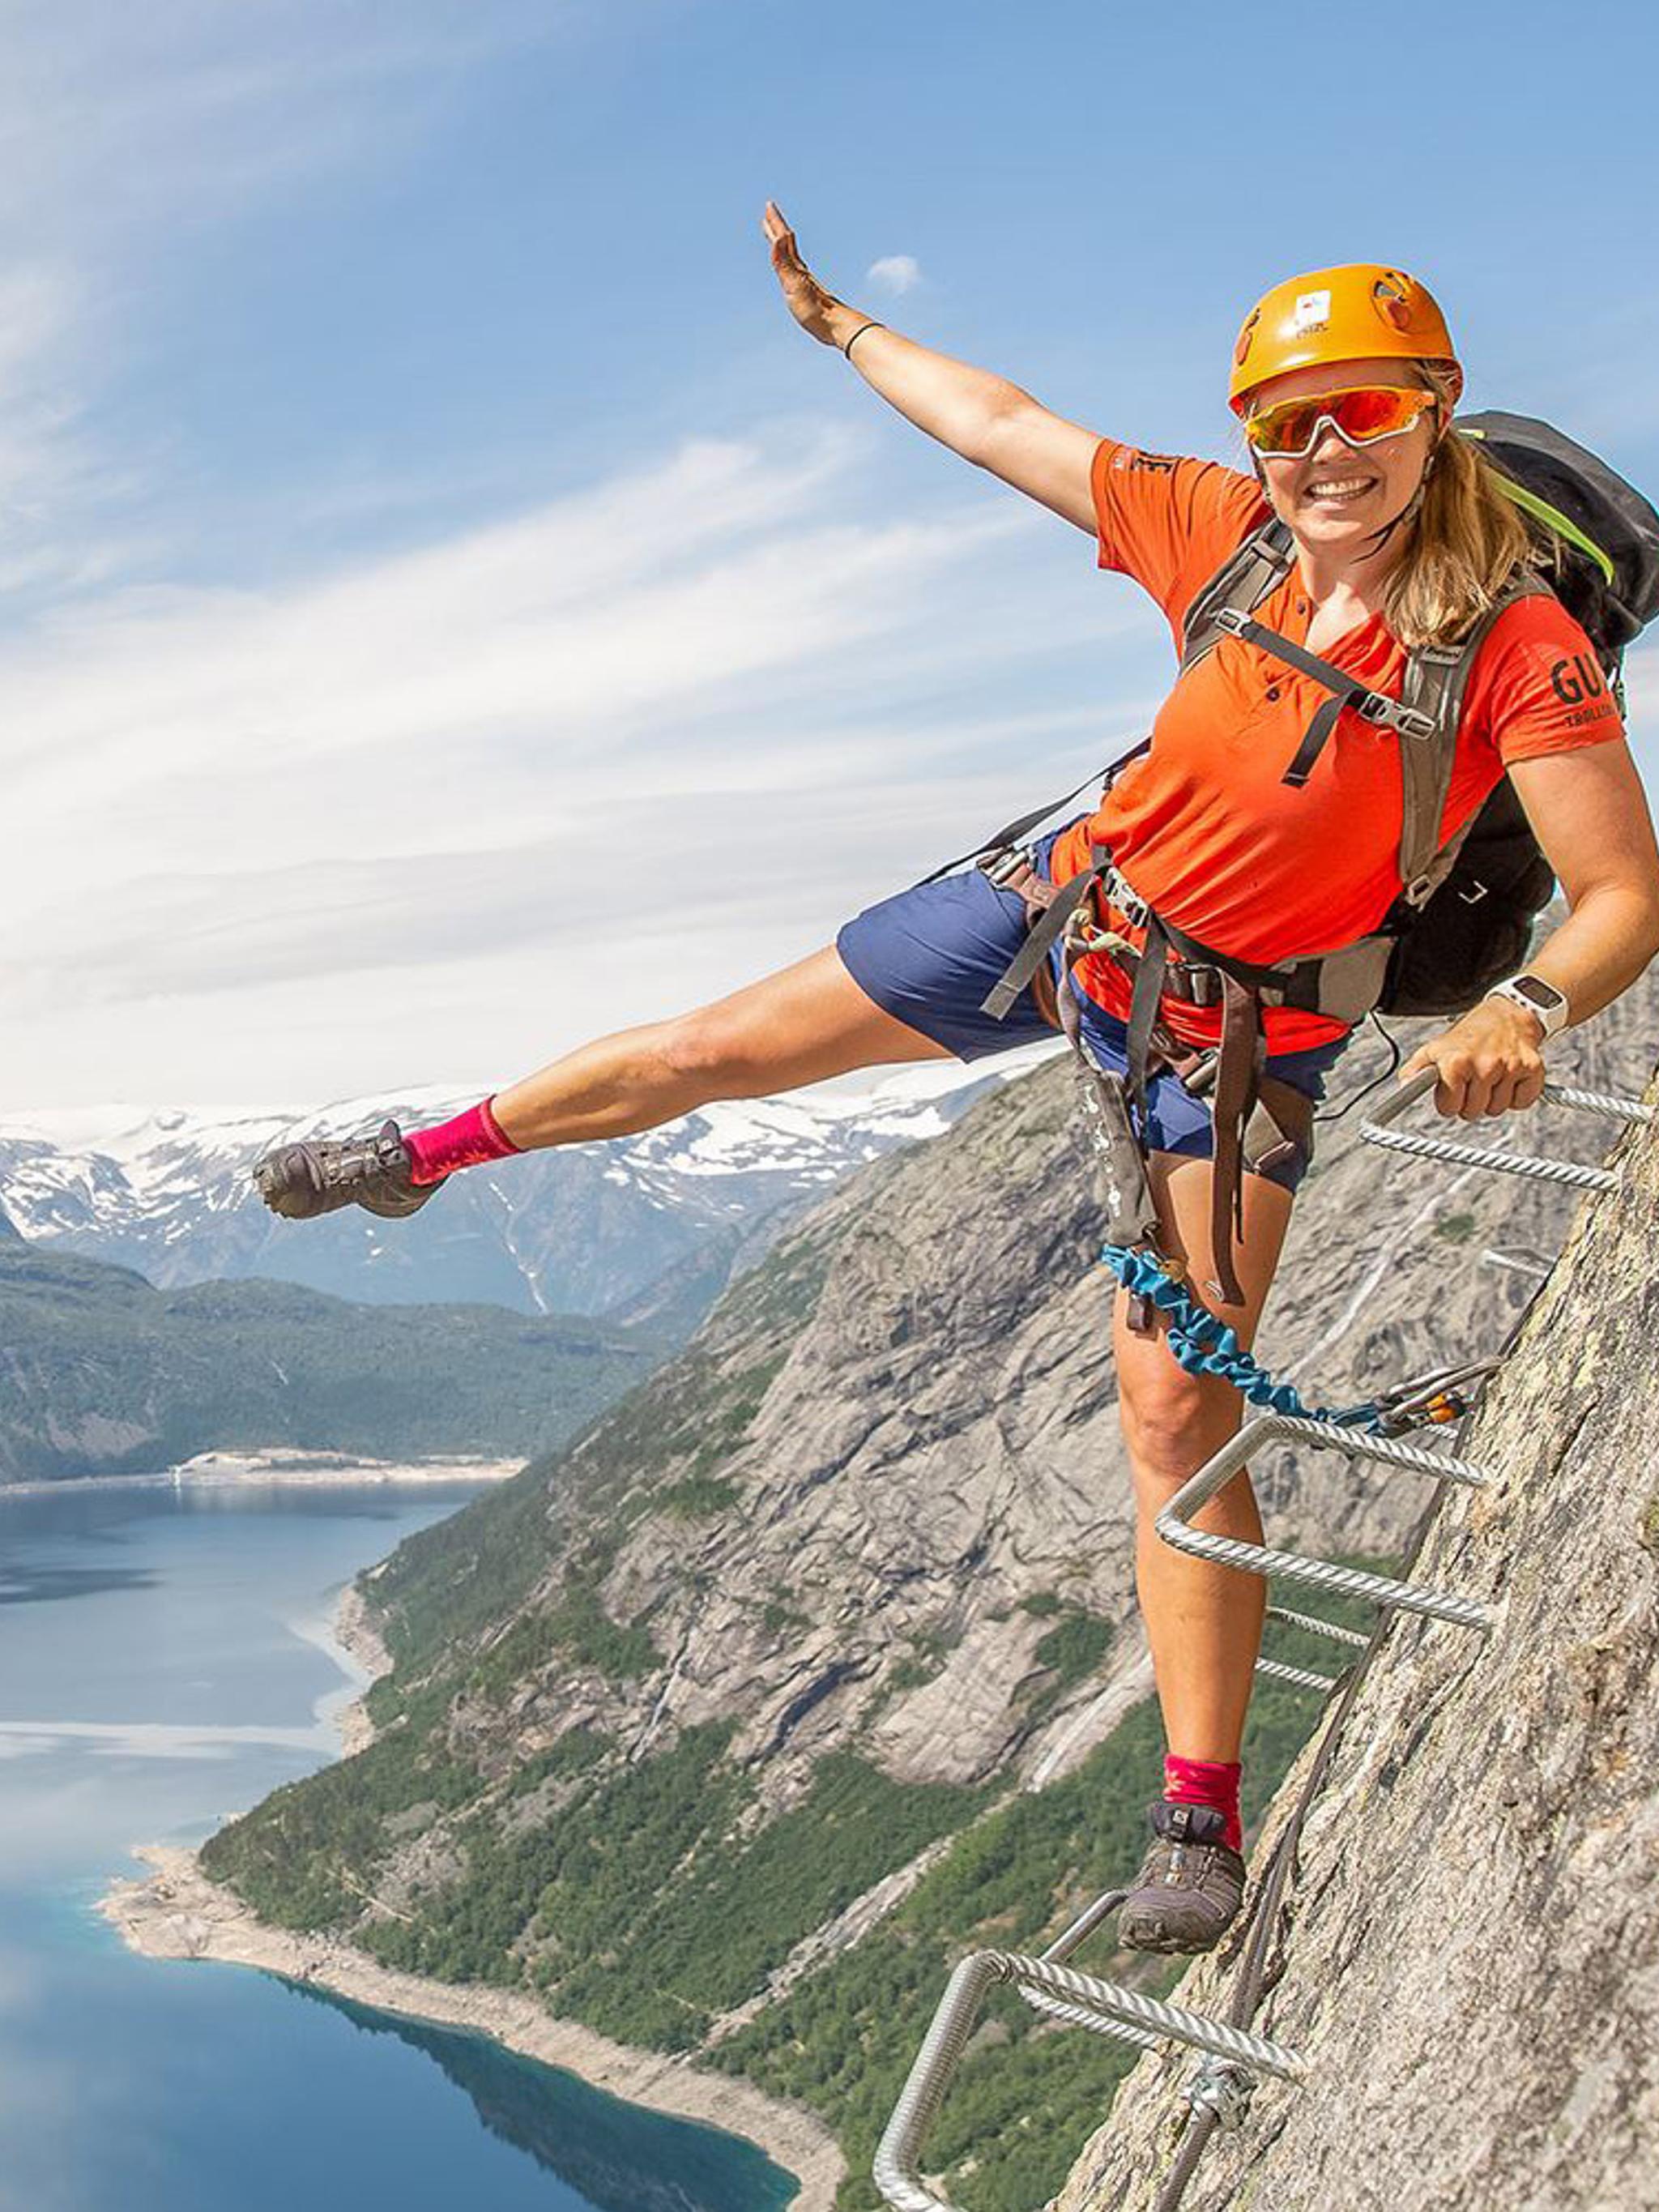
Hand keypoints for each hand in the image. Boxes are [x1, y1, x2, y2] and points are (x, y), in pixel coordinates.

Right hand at [762, 201, 850, 346]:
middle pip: (787, 244)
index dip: (775, 223)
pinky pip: (793, 271)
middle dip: (777, 228)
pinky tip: (791, 268)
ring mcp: (804, 281)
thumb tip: (779, 236)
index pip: (783, 240)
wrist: (836, 327)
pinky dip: (788, 263)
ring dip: (782, 244)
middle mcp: (800, 271)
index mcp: (796, 267)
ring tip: (778, 237)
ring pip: (791, 256)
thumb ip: (783, 262)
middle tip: (769, 214)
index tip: (769, 206)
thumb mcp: (794, 285)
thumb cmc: (815, 309)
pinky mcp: (807, 293)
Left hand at [1398, 998, 1548, 1119]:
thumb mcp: (1436, 1047)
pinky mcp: (1533, 1068)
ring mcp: (1510, 1066)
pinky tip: (1508, 1080)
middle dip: (1469, 1104)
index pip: (1449, 1107)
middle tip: (1471, 1085)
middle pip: (1472, 1112)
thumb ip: (1417, 1069)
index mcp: (1457, 1060)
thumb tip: (1404, 1085)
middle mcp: (1484, 1064)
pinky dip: (1516, 1097)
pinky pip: (1522, 1103)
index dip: (1448, 1103)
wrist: (1506, 1014)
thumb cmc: (1470, 1036)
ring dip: (1492, 1100)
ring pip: (1497, 1109)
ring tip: (1489, 1078)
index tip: (1451, 1093)